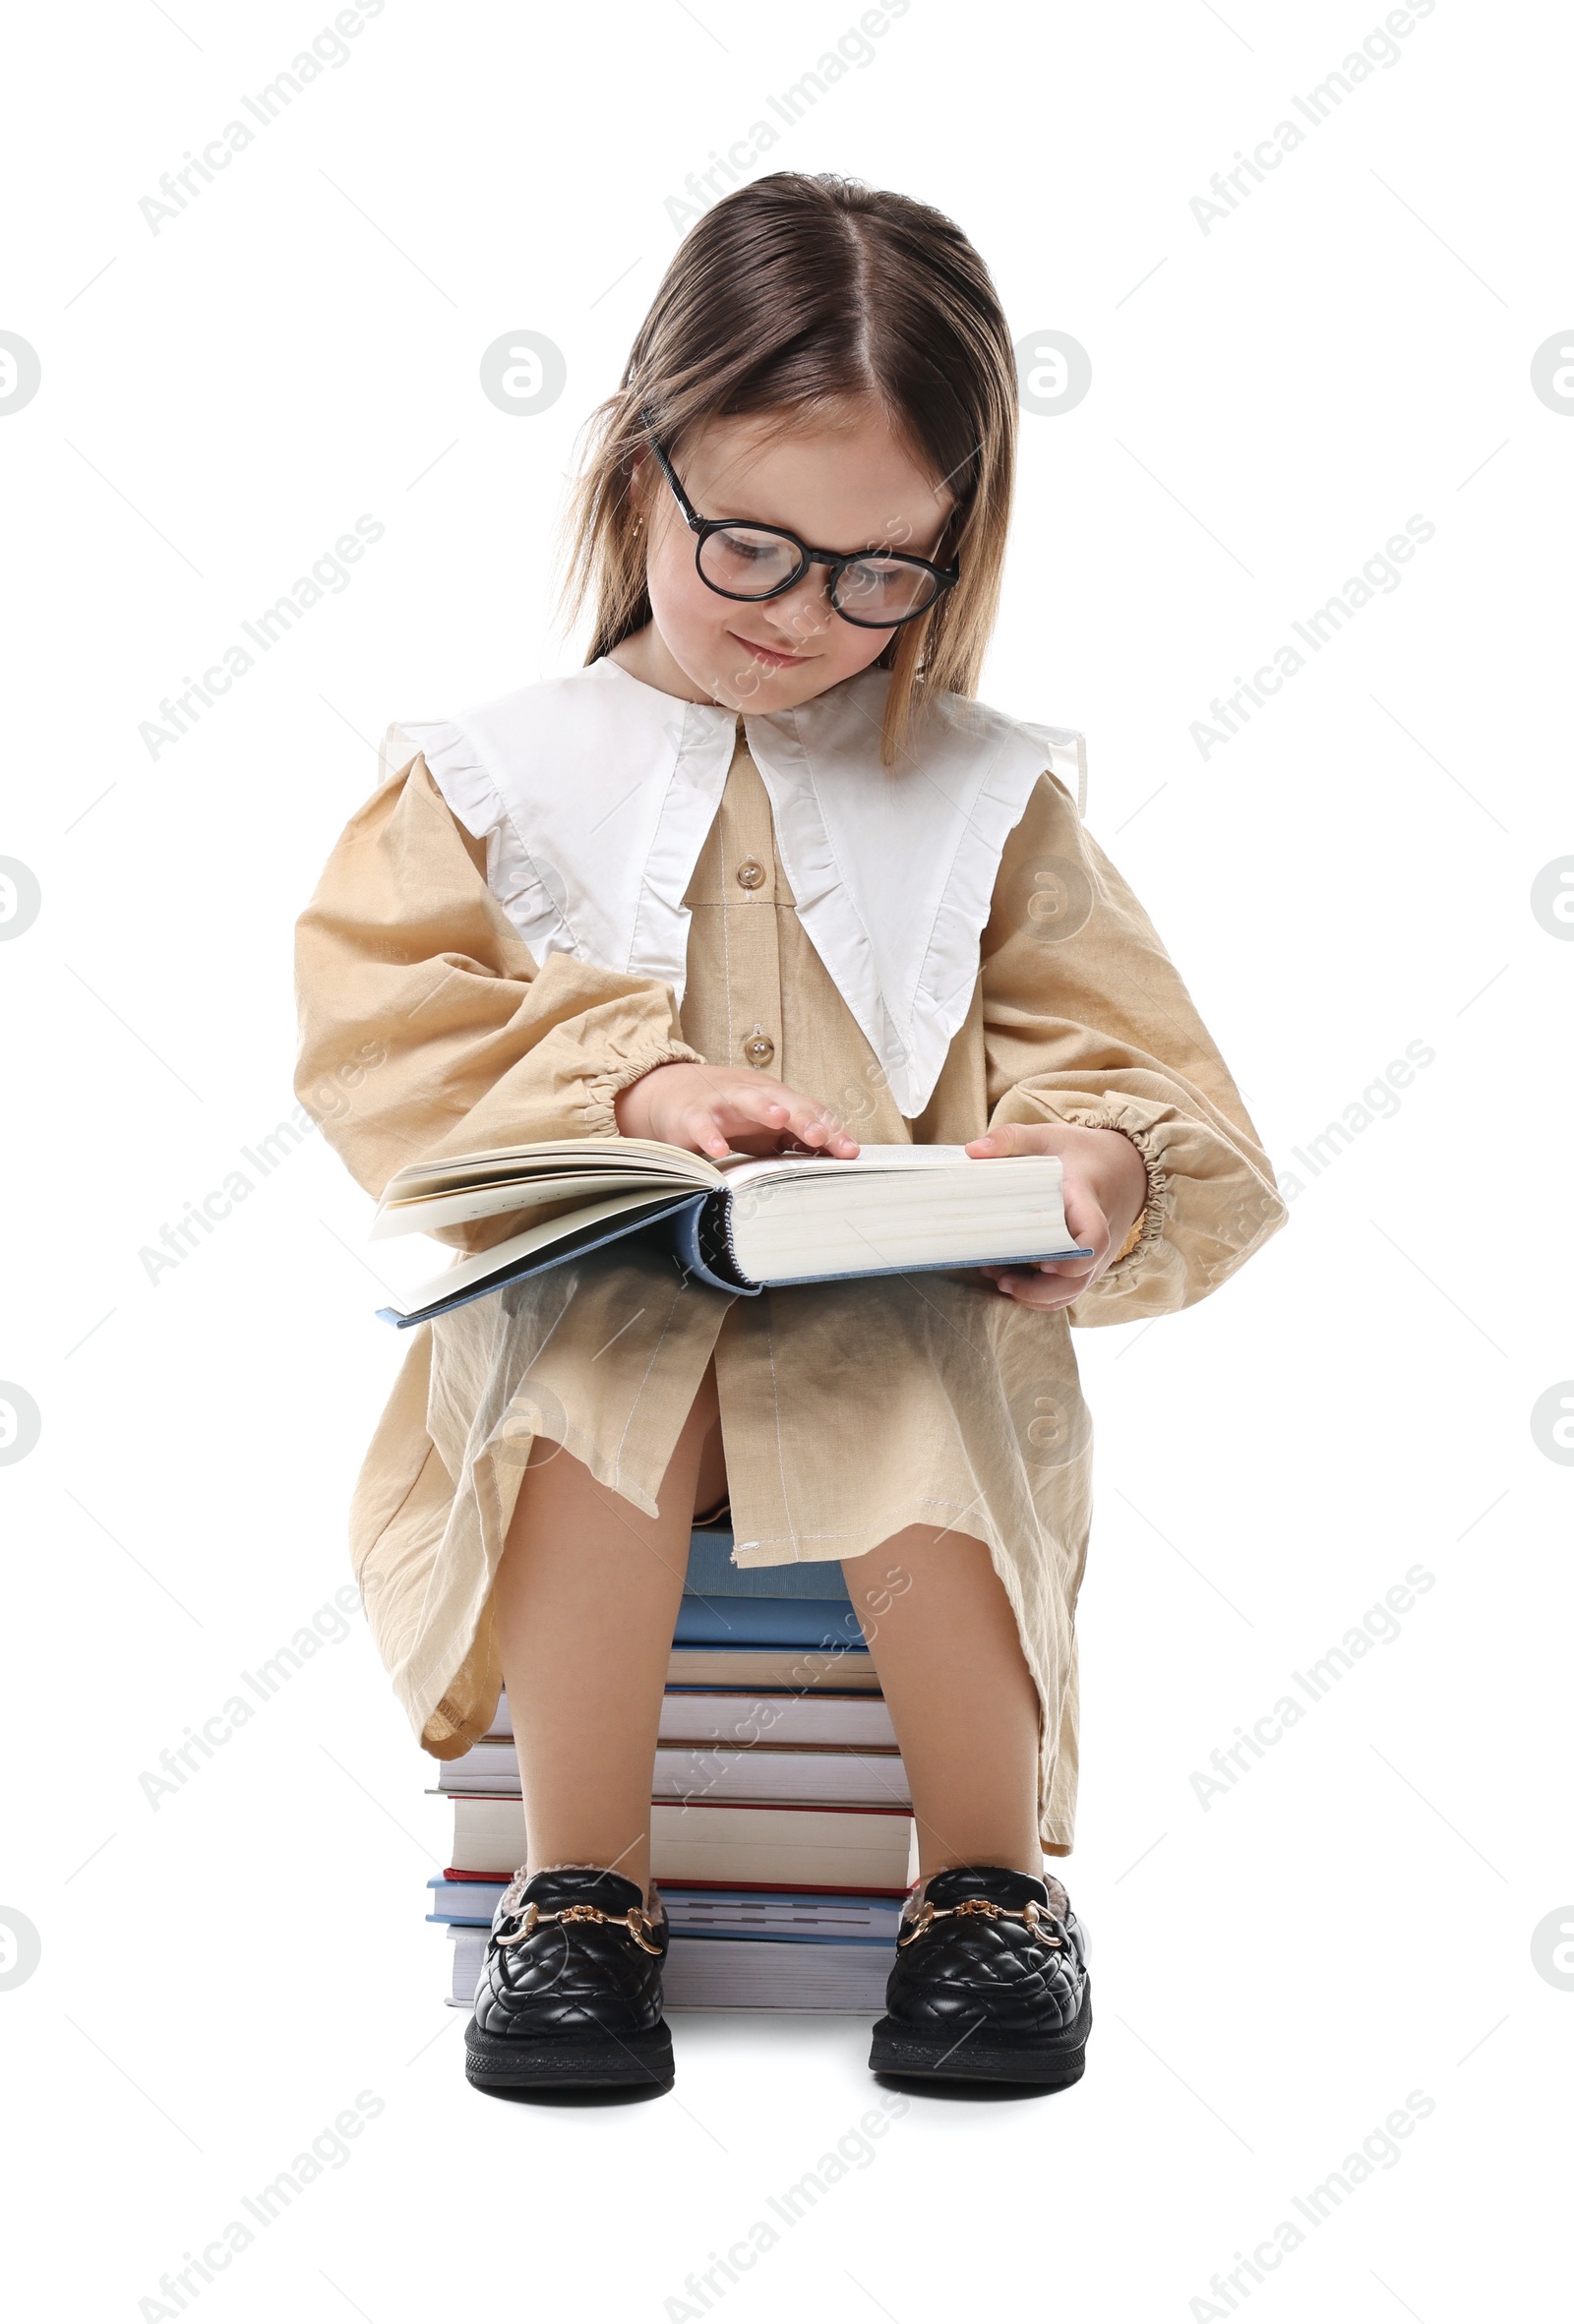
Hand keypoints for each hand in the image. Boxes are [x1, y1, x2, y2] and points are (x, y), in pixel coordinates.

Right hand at [615, 1060, 859, 1161]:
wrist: (672, 1094)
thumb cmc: (729, 1113)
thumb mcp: (766, 1124)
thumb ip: (798, 1136)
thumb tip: (839, 1153)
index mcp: (775, 1099)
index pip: (809, 1111)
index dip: (830, 1129)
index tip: (849, 1151)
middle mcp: (753, 1096)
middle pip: (783, 1102)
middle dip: (803, 1117)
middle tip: (820, 1135)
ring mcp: (722, 1103)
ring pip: (745, 1101)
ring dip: (763, 1108)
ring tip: (779, 1119)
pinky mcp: (691, 1115)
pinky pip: (701, 1124)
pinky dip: (709, 1136)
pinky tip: (718, 1150)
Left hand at [966, 1120, 1147, 1309]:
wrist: (1126, 1167)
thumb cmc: (1082, 1153)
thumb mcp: (1049, 1135)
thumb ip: (1012, 1139)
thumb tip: (972, 1151)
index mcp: (1088, 1202)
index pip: (1094, 1238)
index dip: (1072, 1259)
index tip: (1044, 1262)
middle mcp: (1100, 1236)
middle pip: (1078, 1279)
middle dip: (1038, 1289)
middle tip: (999, 1276)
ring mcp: (1096, 1255)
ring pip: (1071, 1292)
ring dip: (1035, 1295)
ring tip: (999, 1278)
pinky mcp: (1089, 1265)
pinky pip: (1069, 1291)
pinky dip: (1042, 1295)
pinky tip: (1012, 1280)